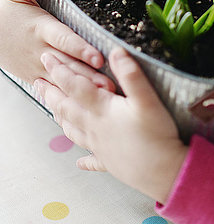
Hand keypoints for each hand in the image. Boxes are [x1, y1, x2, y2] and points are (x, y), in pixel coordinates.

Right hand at [0, 0, 113, 89]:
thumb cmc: (3, 9)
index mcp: (40, 28)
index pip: (64, 39)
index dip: (81, 49)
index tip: (98, 57)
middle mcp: (40, 50)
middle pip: (69, 64)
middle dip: (90, 75)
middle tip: (111, 85)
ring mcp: (38, 66)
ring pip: (63, 80)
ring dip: (84, 88)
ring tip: (105, 95)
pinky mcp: (35, 76)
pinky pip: (53, 89)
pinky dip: (69, 98)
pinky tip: (86, 105)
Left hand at [35, 48, 187, 203]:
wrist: (165, 173)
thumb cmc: (156, 136)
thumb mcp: (147, 100)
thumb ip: (131, 75)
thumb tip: (116, 52)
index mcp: (102, 110)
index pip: (75, 86)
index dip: (60, 70)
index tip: (48, 57)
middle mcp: (95, 128)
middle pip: (67, 108)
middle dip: (51, 93)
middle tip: (37, 82)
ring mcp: (100, 147)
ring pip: (74, 131)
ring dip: (60, 118)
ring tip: (52, 110)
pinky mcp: (110, 162)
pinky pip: (92, 160)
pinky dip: (84, 159)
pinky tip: (79, 161)